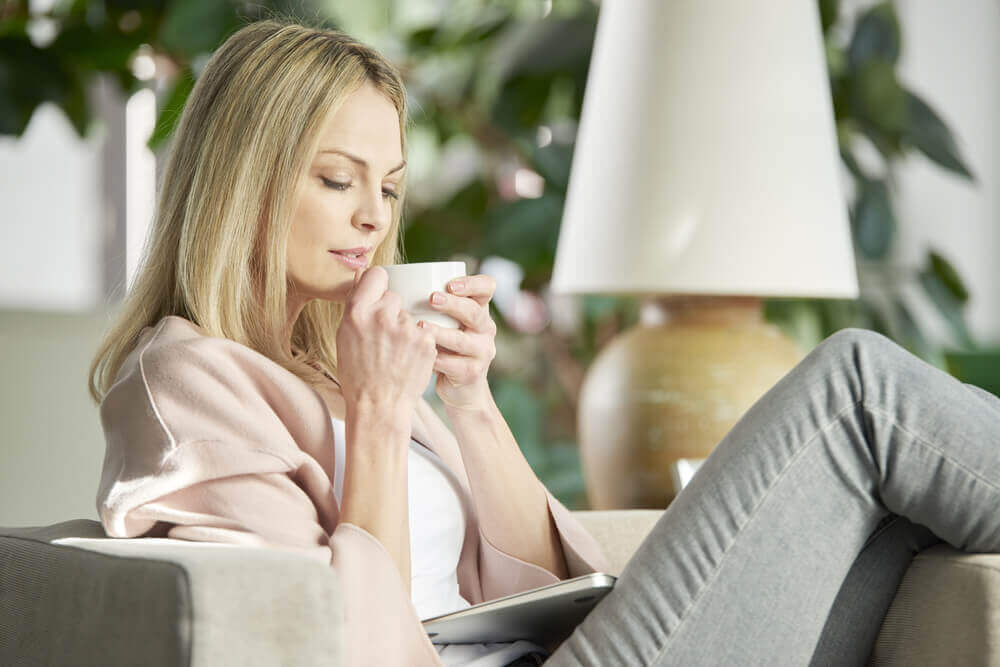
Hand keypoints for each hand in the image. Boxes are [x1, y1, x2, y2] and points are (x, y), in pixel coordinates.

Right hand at [336, 266, 437, 413]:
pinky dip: (418, 342)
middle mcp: (382, 316)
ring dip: (406, 329)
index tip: (379, 293)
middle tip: (385, 336)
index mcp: (357, 313)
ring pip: (409, 316)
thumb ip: (356, 306)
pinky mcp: (425, 340)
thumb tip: (363, 275)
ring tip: (396, 353)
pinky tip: (408, 359)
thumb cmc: (357, 375)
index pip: (376, 274)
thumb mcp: (345, 338)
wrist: (379, 406)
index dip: (378, 284)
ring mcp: (406, 328)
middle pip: (394, 296)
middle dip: (391, 311)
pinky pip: (423, 331)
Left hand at [419, 274, 497, 410]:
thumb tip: (394, 280)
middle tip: (431, 298)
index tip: (449, 283)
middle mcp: (485, 329)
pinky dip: (435, 359)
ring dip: (440, 332)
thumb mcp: (444, 322)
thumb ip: (432, 305)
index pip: (487, 288)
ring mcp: (482, 352)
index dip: (472, 283)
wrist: (459, 387)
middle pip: (475, 312)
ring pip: (463, 340)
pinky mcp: (472, 373)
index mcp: (479, 310)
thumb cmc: (444, 346)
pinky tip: (421, 354)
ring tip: (420, 326)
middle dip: (453, 304)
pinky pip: (453, 365)